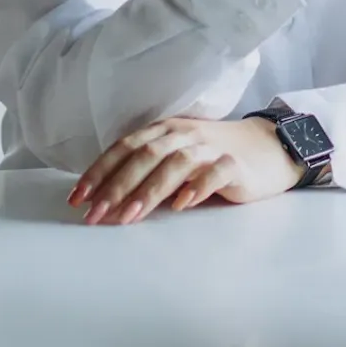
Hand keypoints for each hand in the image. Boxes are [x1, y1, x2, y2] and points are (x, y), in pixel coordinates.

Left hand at [68, 117, 300, 224]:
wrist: (267, 149)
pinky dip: (196, 187)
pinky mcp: (235, 165)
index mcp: (166, 130)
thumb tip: (104, 200)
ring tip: (128, 216)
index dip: (100, 171)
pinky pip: (214, 172)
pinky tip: (182, 205)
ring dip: (149, 190)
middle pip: (145, 155)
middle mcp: (185, 134)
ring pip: (175, 163)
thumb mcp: (176, 157)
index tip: (78, 198)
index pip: (126, 147)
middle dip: (116, 185)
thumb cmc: (212, 158)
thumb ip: (147, 171)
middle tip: (95, 214)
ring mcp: (211, 147)